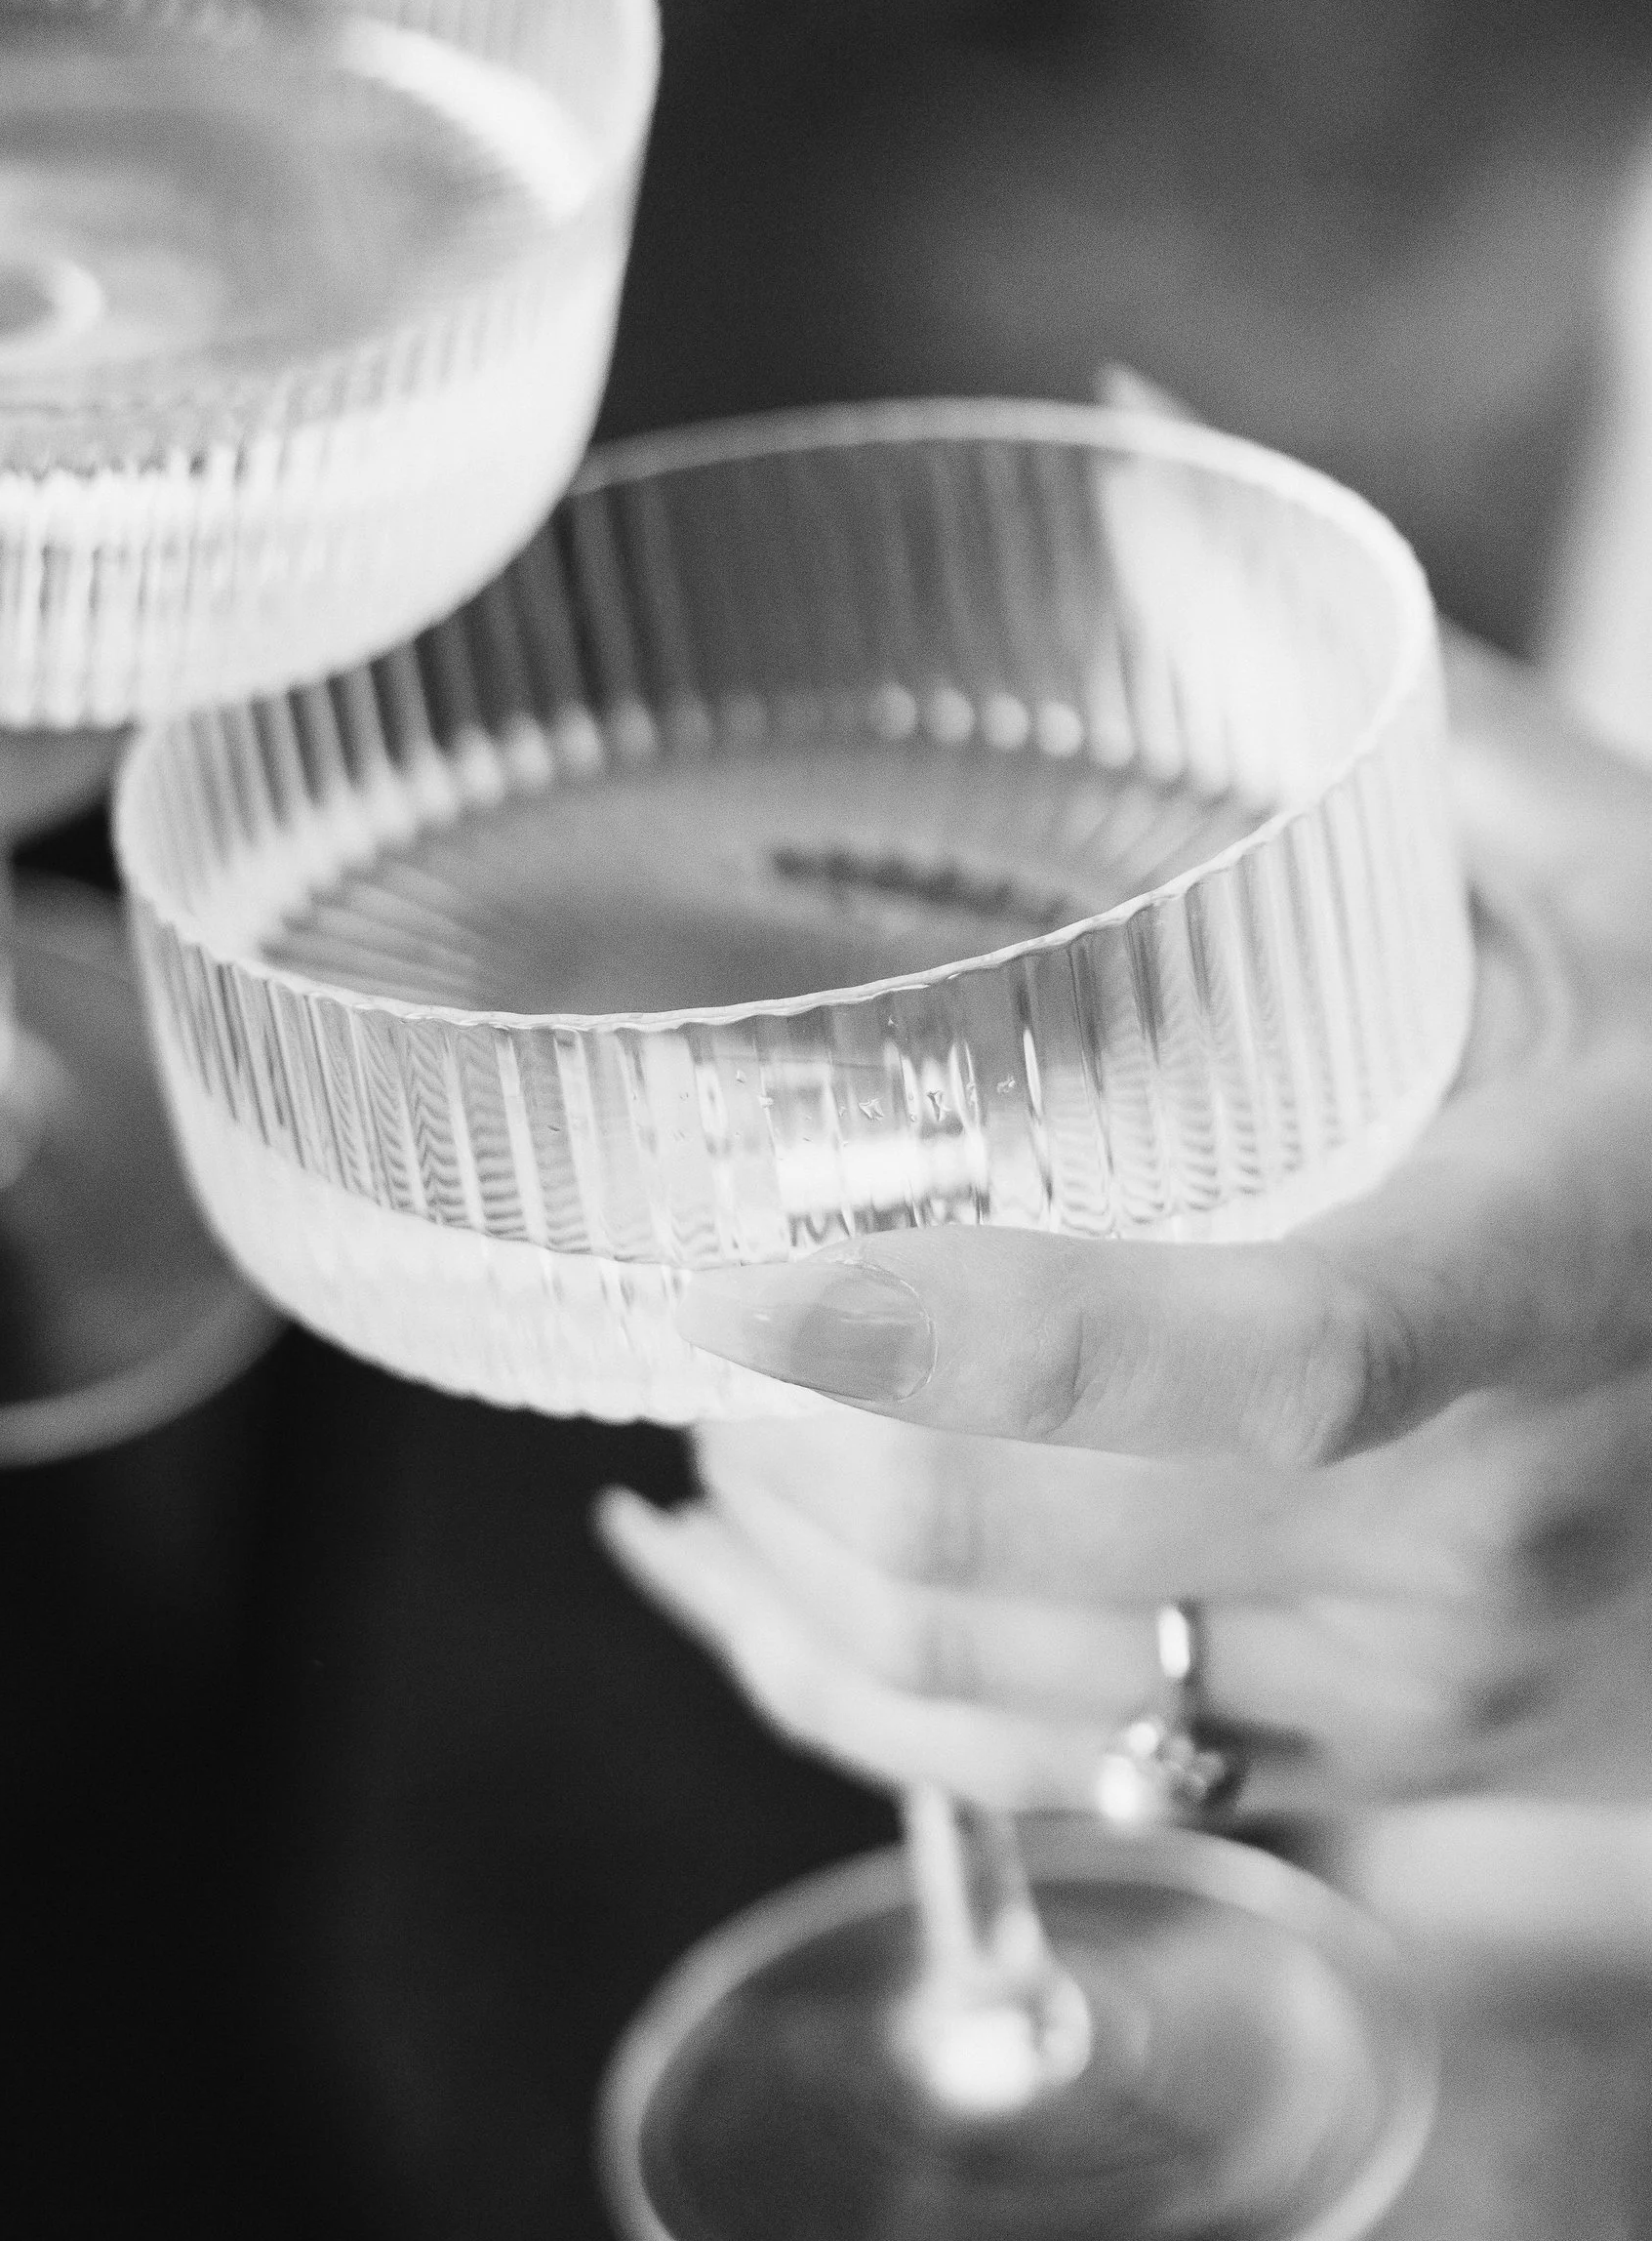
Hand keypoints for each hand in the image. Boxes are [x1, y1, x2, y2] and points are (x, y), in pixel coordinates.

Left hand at [600, 637, 1651, 1813]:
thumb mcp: (1633, 889)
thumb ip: (1394, 683)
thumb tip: (1130, 424)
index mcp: (1559, 1278)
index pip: (1246, 1359)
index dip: (960, 1340)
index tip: (718, 1269)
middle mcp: (1491, 1538)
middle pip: (1027, 1558)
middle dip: (782, 1441)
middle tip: (683, 1312)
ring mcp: (1446, 1715)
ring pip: (1000, 1715)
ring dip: (788, 1578)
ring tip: (702, 1429)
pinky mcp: (1407, 1814)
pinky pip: (1063, 1816)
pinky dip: (862, 1716)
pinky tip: (760, 1596)